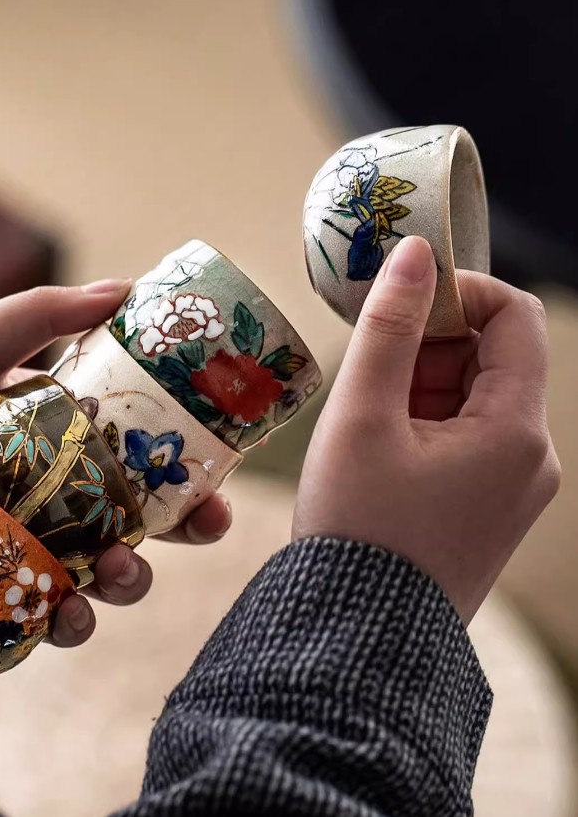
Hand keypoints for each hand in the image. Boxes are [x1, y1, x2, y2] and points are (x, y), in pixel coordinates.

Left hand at [0, 280, 231, 647]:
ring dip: (132, 580)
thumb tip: (127, 286)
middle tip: (205, 525)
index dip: (186, 466)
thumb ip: (41, 314)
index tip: (217, 470)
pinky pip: (50, 620)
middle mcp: (51, 497)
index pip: (138, 455)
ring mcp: (28, 549)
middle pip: (139, 519)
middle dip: (184, 529)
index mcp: (57, 442)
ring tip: (121, 573)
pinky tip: (69, 614)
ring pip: (105, 574)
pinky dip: (69, 623)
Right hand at [293, 236, 560, 622]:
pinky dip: (421, 424)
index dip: (458, 293)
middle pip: (490, 359)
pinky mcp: (486, 508)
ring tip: (364, 421)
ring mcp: (512, 488)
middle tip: (367, 370)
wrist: (359, 636)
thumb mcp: (361, 418)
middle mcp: (531, 459)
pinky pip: (464, 440)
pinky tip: (376, 449)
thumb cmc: (358, 526)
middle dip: (427, 347)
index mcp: (516, 432)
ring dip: (418, 387)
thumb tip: (414, 253)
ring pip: (472, 400)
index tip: (398, 299)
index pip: (513, 317)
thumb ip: (388, 330)